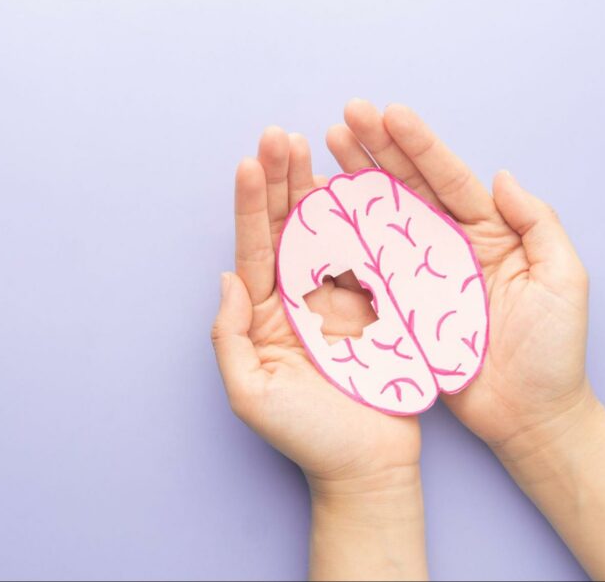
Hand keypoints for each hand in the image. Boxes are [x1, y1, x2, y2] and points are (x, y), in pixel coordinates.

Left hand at [211, 127, 419, 496]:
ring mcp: (339, 297)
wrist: (368, 468)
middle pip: (287, 227)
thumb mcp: (250, 392)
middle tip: (281, 136)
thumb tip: (226, 278)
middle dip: (282, 180)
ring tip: (310, 145)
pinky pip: (368, 253)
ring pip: (325, 231)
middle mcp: (299, 297)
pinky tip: (356, 182)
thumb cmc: (306, 436)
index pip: (255, 247)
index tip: (251, 162)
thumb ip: (230, 336)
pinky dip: (362, 217)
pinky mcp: (377, 305)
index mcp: (265, 313)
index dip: (252, 205)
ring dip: (316, 187)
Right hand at [325, 99, 591, 459]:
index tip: (388, 113)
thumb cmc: (553, 352)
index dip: (418, 145)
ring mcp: (419, 275)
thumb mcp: (562, 279)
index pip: (448, 178)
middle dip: (376, 149)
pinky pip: (365, 265)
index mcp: (489, 232)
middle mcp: (448, 245)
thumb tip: (501, 175)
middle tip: (346, 116)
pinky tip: (321, 208)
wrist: (529, 416)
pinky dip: (342, 235)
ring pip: (380, 217)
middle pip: (407, 187)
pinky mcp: (398, 306)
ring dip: (353, 180)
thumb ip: (538, 223)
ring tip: (325, 147)